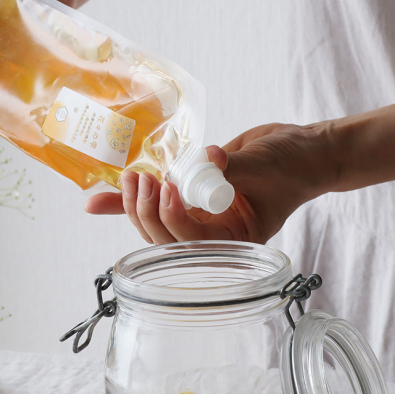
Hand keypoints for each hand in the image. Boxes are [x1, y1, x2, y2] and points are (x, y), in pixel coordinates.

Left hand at [84, 123, 333, 244]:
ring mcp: (199, 219)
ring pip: (156, 227)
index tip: (168, 188)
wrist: (299, 151)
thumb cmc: (293, 164)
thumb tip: (205, 159)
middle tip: (141, 180)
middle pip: (167, 240)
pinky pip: (156, 204)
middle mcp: (213, 236)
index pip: (195, 243)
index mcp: (236, 242)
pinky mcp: (188, 200)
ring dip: (135, 206)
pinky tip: (95, 203)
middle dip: (147, 213)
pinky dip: (126, 202)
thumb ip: (231, 166)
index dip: (175, 219)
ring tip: (129, 178)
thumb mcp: (266, 165)